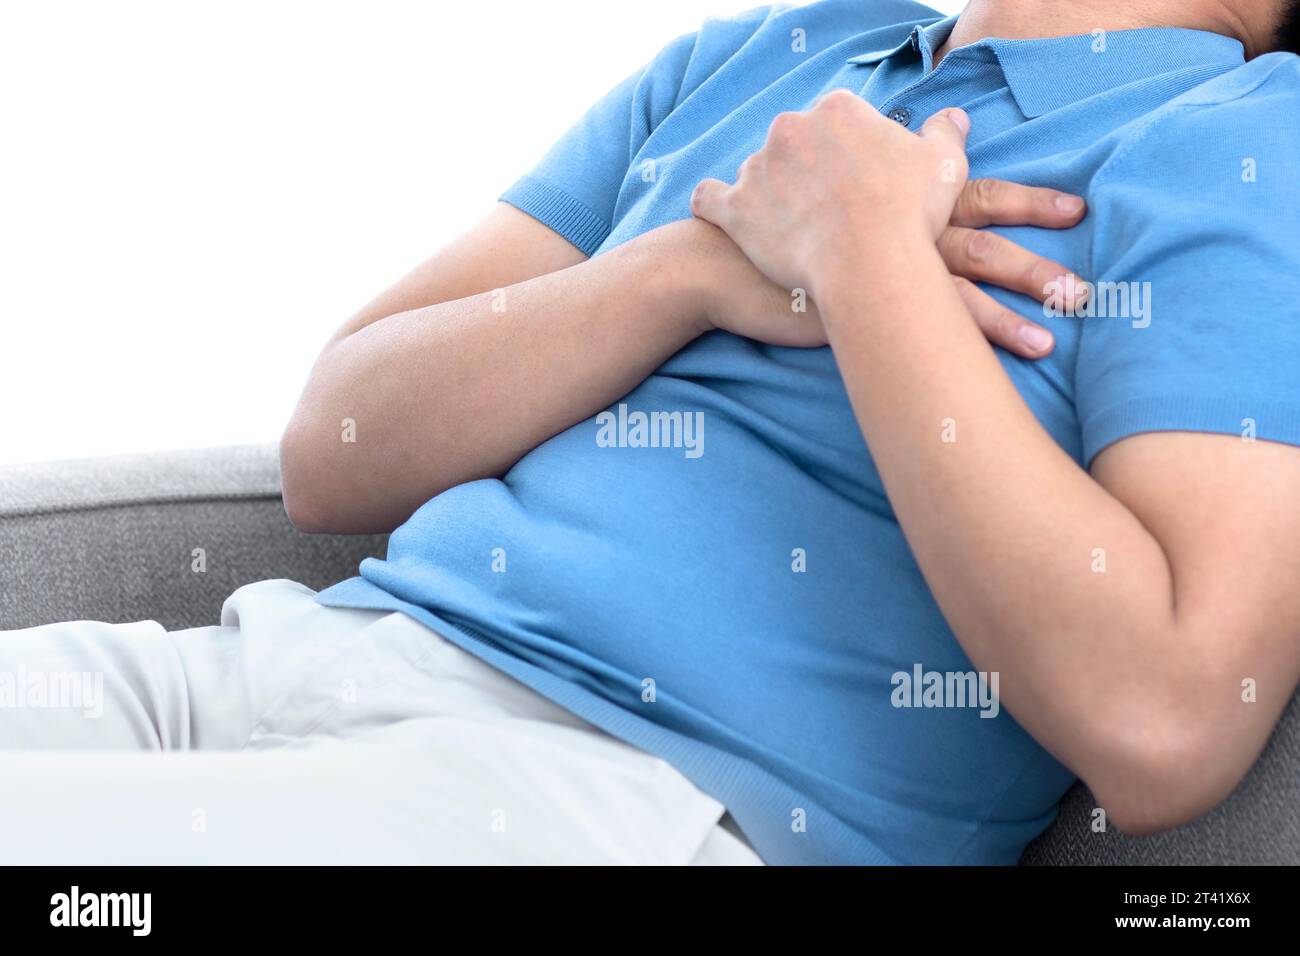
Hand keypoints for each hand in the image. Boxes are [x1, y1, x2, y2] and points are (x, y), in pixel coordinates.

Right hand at [670, 177, 1086, 356]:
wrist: (716, 265)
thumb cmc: (771, 231)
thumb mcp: (818, 191)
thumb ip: (870, 177)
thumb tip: (922, 148)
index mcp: (889, 192)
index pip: (968, 187)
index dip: (1024, 201)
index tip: (1075, 213)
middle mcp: (891, 219)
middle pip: (978, 227)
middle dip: (1037, 254)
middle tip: (1086, 284)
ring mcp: (876, 260)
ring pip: (963, 270)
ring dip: (1021, 294)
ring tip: (1065, 324)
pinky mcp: (862, 301)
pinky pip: (934, 319)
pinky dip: (983, 333)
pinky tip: (1023, 353)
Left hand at [691, 91, 973, 297]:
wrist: (869, 265)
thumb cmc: (910, 216)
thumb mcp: (943, 166)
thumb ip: (943, 134)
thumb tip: (951, 118)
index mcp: (837, 110)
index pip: (836, 121)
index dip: (848, 153)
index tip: (858, 182)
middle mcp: (790, 128)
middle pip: (794, 143)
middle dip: (806, 170)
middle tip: (826, 209)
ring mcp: (757, 168)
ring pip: (756, 173)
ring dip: (768, 192)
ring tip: (789, 227)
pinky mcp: (735, 209)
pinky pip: (709, 198)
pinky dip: (713, 205)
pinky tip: (724, 216)